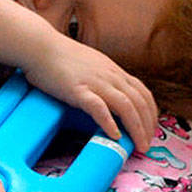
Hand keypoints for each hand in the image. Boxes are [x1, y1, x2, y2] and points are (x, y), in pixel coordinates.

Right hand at [20, 34, 158, 150]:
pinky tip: (114, 135)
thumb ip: (103, 79)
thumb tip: (110, 97)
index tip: (150, 129)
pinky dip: (109, 122)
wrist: (40, 46)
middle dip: (147, 126)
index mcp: (114, 71)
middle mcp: (110, 76)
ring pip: (126, 106)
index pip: (143, 93)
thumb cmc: (60, 57)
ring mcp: (95, 82)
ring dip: (136, 128)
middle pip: (139, 102)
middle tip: (147, 144)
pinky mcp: (78, 90)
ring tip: (138, 145)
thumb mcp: (91, 65)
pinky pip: (99, 107)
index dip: (151, 113)